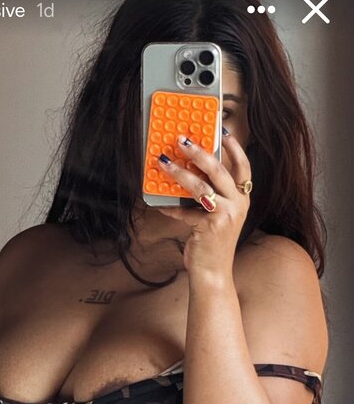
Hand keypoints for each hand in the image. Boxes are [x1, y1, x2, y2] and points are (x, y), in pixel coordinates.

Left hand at [157, 132, 251, 277]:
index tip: (221, 131)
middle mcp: (238, 204)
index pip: (243, 166)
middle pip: (219, 170)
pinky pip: (185, 211)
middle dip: (199, 152)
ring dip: (179, 173)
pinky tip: (160, 205)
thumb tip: (190, 170)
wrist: (214, 273)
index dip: (233, 147)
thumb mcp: (217, 215)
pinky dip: (171, 208)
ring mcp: (226, 215)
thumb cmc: (212, 242)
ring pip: (201, 187)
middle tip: (182, 140)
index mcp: (243, 198)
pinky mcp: (210, 227)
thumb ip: (211, 194)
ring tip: (164, 162)